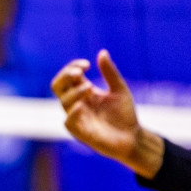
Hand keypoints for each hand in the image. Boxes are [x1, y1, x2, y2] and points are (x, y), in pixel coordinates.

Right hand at [51, 50, 163, 177]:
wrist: (133, 138)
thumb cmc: (124, 115)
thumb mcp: (119, 90)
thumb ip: (110, 73)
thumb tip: (102, 52)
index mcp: (82, 92)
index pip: (67, 76)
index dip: (72, 67)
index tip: (87, 64)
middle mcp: (76, 103)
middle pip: (57, 86)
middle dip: (66, 76)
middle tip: (80, 71)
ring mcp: (77, 117)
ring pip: (63, 101)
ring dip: (75, 92)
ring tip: (90, 88)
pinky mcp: (80, 132)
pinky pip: (68, 121)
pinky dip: (73, 112)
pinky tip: (82, 105)